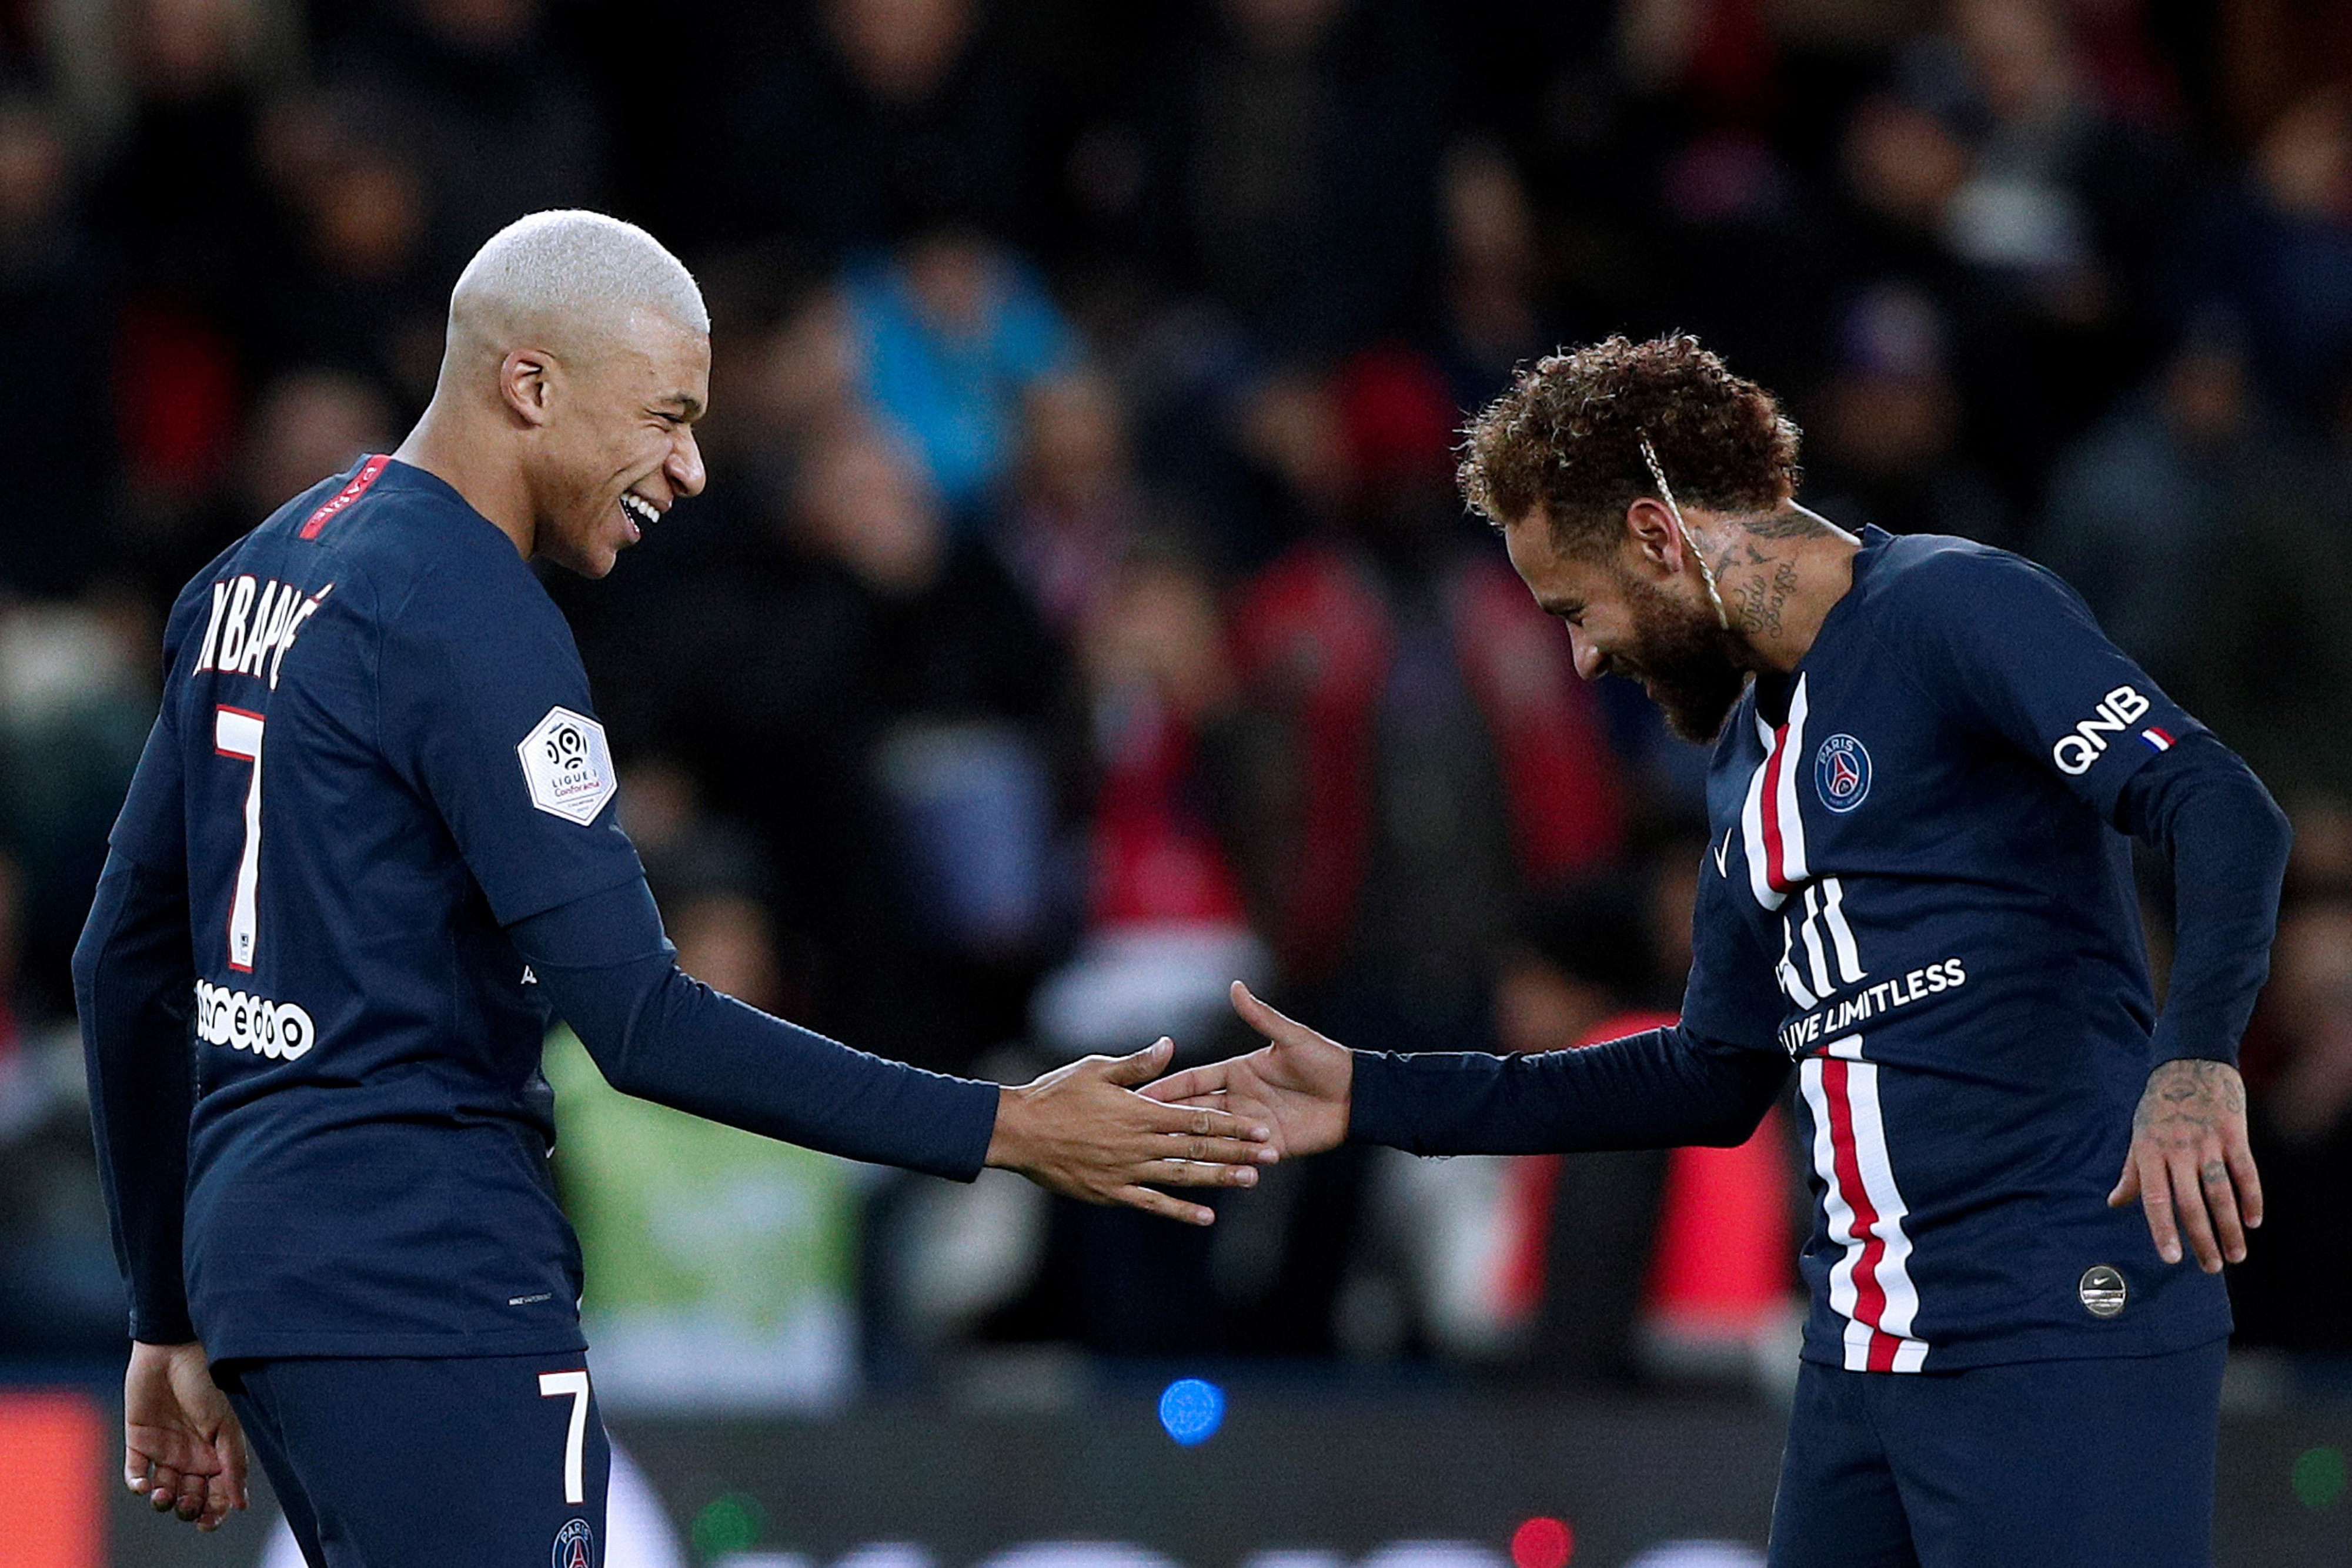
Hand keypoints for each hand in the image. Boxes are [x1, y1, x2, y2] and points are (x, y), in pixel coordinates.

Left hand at [123, 1340, 247, 1530]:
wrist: (172, 1351)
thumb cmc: (207, 1382)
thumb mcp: (226, 1425)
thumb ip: (233, 1464)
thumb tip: (241, 1504)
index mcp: (217, 1452)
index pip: (218, 1492)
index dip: (215, 1511)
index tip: (208, 1521)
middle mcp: (192, 1455)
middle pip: (191, 1496)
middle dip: (189, 1507)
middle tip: (186, 1503)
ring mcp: (165, 1449)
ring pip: (163, 1489)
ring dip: (162, 1499)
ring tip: (162, 1494)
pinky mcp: (139, 1441)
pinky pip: (135, 1472)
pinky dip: (137, 1484)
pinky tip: (143, 1485)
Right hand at [988, 1037, 1277, 1224]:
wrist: (1019, 1132)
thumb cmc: (1055, 1093)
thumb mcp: (1095, 1068)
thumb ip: (1137, 1063)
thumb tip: (1169, 1045)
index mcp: (1140, 1110)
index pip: (1197, 1117)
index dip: (1232, 1123)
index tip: (1260, 1127)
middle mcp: (1139, 1143)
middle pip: (1198, 1147)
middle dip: (1238, 1151)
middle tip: (1272, 1155)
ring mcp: (1127, 1170)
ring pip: (1182, 1176)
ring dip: (1218, 1179)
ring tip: (1250, 1181)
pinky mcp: (1111, 1192)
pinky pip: (1152, 1203)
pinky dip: (1179, 1210)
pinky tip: (1205, 1217)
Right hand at [1141, 982, 1353, 1160]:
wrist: (1358, 1095)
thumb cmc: (1325, 1060)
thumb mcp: (1291, 1038)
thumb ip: (1261, 1016)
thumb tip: (1235, 986)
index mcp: (1238, 1071)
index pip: (1193, 1080)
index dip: (1166, 1087)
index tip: (1137, 1093)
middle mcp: (1239, 1099)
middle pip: (1195, 1112)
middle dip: (1167, 1121)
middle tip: (1133, 1132)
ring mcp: (1252, 1125)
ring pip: (1213, 1139)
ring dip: (1192, 1147)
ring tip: (1160, 1158)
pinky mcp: (1269, 1147)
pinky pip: (1241, 1158)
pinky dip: (1225, 1166)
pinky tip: (1202, 1176)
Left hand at [2108, 1058, 2262, 1272]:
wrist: (2190, 1062)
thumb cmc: (2159, 1105)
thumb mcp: (2139, 1135)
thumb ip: (2131, 1173)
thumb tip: (2114, 1203)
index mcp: (2149, 1152)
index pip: (2155, 1199)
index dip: (2163, 1230)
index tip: (2171, 1259)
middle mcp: (2177, 1150)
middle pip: (2191, 1203)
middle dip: (2202, 1240)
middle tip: (2212, 1268)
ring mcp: (2207, 1142)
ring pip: (2221, 1193)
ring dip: (2230, 1227)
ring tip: (2236, 1255)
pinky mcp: (2233, 1133)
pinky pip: (2245, 1172)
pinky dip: (2251, 1198)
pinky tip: (2253, 1221)